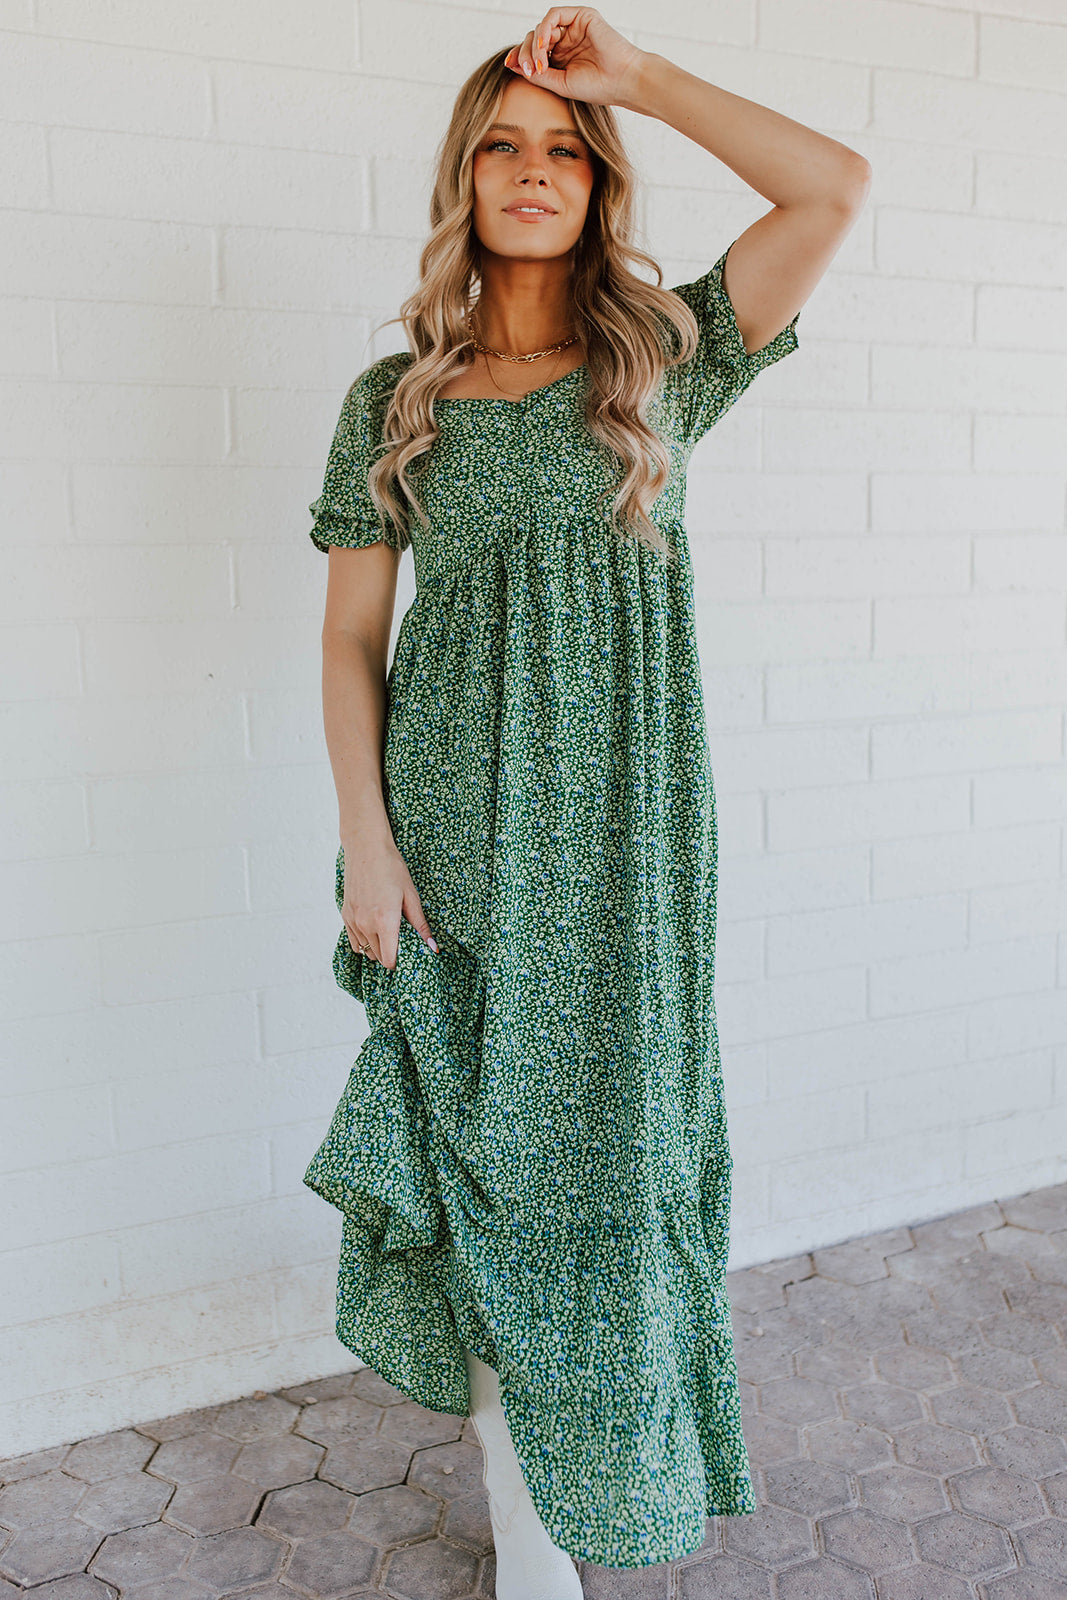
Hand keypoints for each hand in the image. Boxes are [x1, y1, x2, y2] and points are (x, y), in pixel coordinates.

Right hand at [341, 840, 438, 970]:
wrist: (366, 848)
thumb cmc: (392, 868)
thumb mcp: (411, 896)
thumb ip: (420, 924)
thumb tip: (433, 947)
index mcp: (385, 922)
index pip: (389, 960)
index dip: (399, 961)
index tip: (407, 953)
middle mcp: (366, 925)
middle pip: (378, 957)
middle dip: (390, 954)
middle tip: (400, 940)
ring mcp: (353, 921)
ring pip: (365, 950)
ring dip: (377, 948)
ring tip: (387, 933)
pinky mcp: (345, 915)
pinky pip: (354, 940)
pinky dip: (364, 941)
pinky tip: (373, 929)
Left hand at [505, 8, 646, 108]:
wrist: (623, 81)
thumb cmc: (597, 87)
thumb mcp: (560, 84)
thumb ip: (538, 74)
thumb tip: (513, 64)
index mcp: (561, 57)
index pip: (534, 51)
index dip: (520, 56)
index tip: (509, 65)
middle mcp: (566, 40)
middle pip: (534, 38)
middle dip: (526, 53)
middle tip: (528, 71)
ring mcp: (573, 28)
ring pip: (541, 28)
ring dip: (535, 45)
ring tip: (539, 65)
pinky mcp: (581, 16)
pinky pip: (554, 15)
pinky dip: (545, 29)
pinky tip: (544, 45)